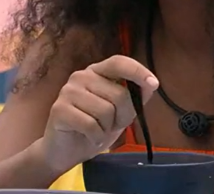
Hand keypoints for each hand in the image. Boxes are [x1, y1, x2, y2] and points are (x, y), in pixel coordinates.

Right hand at [39, 55, 159, 173]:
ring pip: (106, 111)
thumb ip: (135, 97)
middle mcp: (81, 76)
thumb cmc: (94, 128)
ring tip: (97, 131)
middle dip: (123, 117)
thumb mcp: (120, 112)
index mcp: (97, 72)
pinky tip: (89, 138)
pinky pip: (91, 125)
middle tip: (112, 126)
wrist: (65, 150)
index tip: (154, 84)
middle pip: (119, 94)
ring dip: (106, 129)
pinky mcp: (60, 109)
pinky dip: (96, 137)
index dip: (137, 71)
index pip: (119, 62)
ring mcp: (68, 91)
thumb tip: (151, 84)